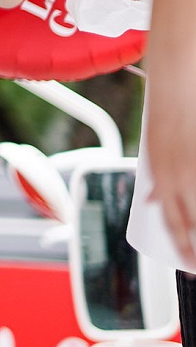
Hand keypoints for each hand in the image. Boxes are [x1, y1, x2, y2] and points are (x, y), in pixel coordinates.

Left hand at [143, 60, 195, 264]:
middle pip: (193, 222)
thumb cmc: (165, 115)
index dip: (182, 247)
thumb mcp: (153, 151)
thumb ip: (156, 179)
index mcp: (160, 175)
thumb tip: (154, 202)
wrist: (176, 81)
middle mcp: (180, 174)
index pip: (172, 223)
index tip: (189, 264)